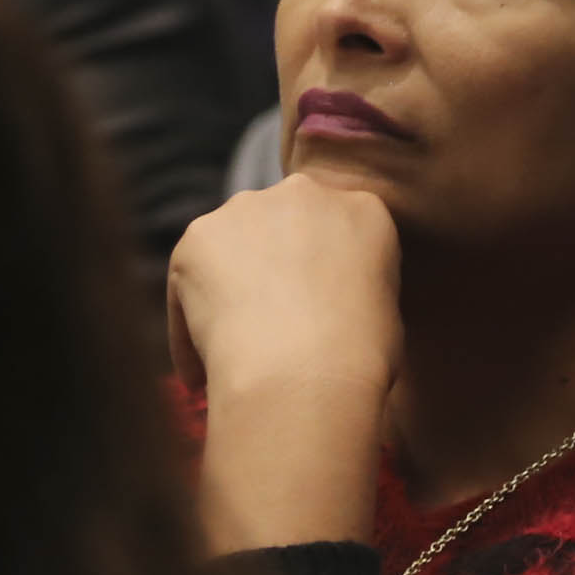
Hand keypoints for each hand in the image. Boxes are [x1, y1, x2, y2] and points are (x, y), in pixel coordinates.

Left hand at [169, 176, 402, 553]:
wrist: (306, 378)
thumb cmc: (363, 372)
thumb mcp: (385, 328)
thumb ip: (360, 300)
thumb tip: (336, 326)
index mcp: (370, 212)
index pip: (335, 223)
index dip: (316, 271)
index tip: (310, 312)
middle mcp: (306, 196)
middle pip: (277, 228)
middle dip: (269, 276)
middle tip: (268, 338)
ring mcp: (246, 212)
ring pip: (228, 253)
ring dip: (228, 298)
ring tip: (236, 362)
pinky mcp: (195, 238)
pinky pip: (189, 282)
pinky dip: (191, 325)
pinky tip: (207, 371)